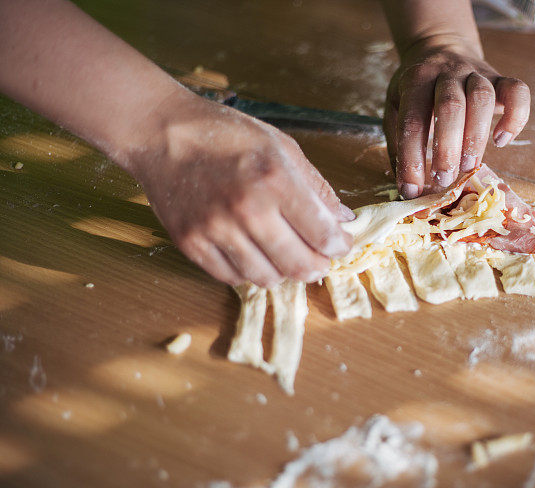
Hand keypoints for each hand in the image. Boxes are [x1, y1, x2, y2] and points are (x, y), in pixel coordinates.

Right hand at [124, 93, 353, 287]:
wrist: (161, 133)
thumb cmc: (225, 135)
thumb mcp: (281, 147)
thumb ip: (316, 186)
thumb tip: (344, 219)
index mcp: (276, 179)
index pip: (323, 234)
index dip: (339, 246)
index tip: (340, 245)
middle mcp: (247, 209)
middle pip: (299, 266)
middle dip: (317, 267)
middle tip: (319, 260)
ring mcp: (216, 229)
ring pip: (267, 278)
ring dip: (283, 271)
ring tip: (283, 254)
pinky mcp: (191, 244)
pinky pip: (232, 278)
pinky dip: (249, 271)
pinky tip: (252, 253)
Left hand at [383, 40, 530, 197]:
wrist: (440, 46)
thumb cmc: (417, 88)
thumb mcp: (396, 106)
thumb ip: (399, 142)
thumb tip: (407, 187)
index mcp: (415, 80)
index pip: (412, 121)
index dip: (411, 159)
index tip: (412, 190)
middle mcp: (447, 73)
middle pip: (450, 107)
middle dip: (447, 149)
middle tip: (444, 180)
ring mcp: (476, 73)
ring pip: (482, 98)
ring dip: (476, 137)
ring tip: (469, 167)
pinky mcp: (500, 78)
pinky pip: (518, 91)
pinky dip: (515, 117)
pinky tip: (501, 140)